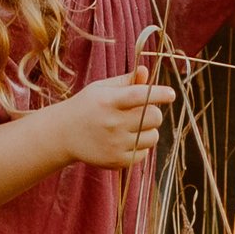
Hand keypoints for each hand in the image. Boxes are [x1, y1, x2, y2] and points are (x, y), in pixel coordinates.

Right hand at [59, 72, 175, 169]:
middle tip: (143, 111)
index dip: (158, 94)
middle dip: (153, 112)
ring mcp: (114, 145)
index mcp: (108, 101)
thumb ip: (126, 81)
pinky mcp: (116, 161)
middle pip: (153, 117)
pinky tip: (125, 140)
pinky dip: (140, 146)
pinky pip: (144, 153)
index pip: (140, 96)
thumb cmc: (87, 106)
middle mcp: (111, 123)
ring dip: (148, 130)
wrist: (64, 134)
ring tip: (132, 127)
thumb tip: (146, 72)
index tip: (171, 94)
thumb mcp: (102, 89)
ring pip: (153, 137)